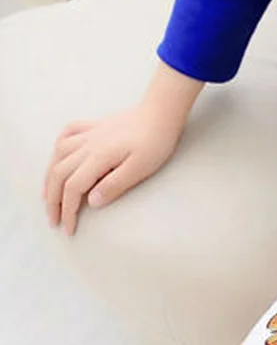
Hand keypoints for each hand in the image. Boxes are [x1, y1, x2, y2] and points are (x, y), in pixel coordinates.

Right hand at [42, 100, 183, 236]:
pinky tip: (57, 158)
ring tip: (49, 196)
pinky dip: (57, 149)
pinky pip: (66, 135)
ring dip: (50, 177)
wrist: (161, 115)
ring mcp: (88, 133)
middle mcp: (87, 145)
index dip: (68, 211)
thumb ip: (115, 185)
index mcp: (98, 157)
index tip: (68, 229)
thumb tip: (92, 202)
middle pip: (59, 174)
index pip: (73, 189)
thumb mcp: (140, 169)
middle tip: (53, 220)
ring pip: (57, 156)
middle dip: (53, 200)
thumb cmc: (155, 144)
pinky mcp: (93, 126)